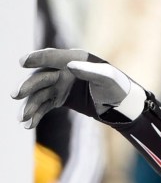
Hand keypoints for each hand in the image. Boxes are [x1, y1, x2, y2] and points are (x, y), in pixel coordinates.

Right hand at [13, 49, 137, 128]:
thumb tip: (70, 65)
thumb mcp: (108, 79)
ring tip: (23, 119)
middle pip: (40, 77)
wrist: (122, 106)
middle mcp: (64, 70)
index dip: (37, 58)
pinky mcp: (59, 98)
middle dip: (28, 86)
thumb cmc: (118, 88)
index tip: (22, 62)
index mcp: (76, 59)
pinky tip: (28, 125)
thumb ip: (91, 71)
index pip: (53, 57)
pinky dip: (36, 114)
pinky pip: (43, 106)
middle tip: (16, 95)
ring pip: (39, 94)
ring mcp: (60, 84)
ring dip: (29, 105)